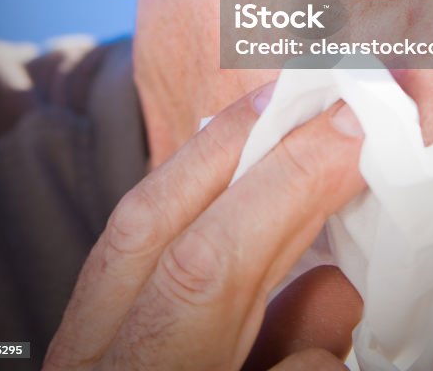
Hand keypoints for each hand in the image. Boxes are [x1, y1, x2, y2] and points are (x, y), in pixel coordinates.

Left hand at [43, 87, 364, 370]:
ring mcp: (78, 345)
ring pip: (130, 223)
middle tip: (313, 91)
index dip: (288, 186)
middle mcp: (96, 355)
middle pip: (151, 222)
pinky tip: (230, 162)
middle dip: (239, 140)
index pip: (211, 267)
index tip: (354, 132)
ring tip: (274, 103)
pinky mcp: (84, 339)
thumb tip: (338, 284)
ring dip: (210, 150)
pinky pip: (125, 244)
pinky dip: (185, 187)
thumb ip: (298, 364)